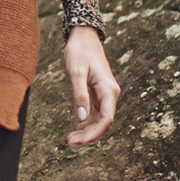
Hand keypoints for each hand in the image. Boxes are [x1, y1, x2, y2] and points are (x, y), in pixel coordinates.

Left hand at [64, 26, 119, 147]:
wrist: (83, 36)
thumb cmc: (79, 51)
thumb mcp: (76, 72)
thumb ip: (79, 95)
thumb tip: (81, 118)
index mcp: (109, 90)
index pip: (106, 119)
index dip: (94, 133)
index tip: (78, 141)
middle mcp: (110, 94)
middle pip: (103, 122)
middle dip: (88, 135)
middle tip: (69, 143)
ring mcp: (105, 94)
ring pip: (99, 119)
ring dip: (86, 131)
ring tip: (69, 139)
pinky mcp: (98, 93)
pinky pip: (95, 113)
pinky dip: (86, 122)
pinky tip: (75, 129)